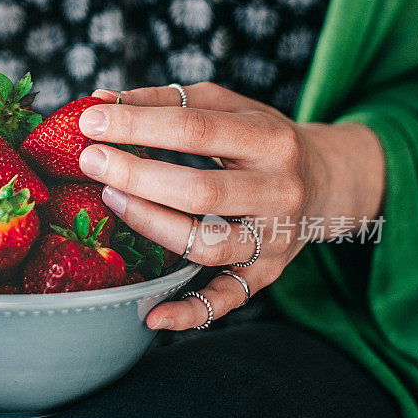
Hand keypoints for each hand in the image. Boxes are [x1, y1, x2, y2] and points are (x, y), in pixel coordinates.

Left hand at [78, 83, 384, 330]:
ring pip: (208, 245)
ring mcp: (273, 239)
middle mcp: (277, 191)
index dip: (139, 124)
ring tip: (110, 200)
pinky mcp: (266, 274)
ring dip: (152, 226)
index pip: (196, 129)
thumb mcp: (227, 107)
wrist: (327, 181)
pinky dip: (190, 313)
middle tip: (89, 160)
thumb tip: (100, 101)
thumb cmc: (261, 139)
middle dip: (137, 175)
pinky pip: (228, 300)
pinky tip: (150, 316)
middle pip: (200, 191)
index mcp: (269, 139)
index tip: (92, 120)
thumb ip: (166, 102)